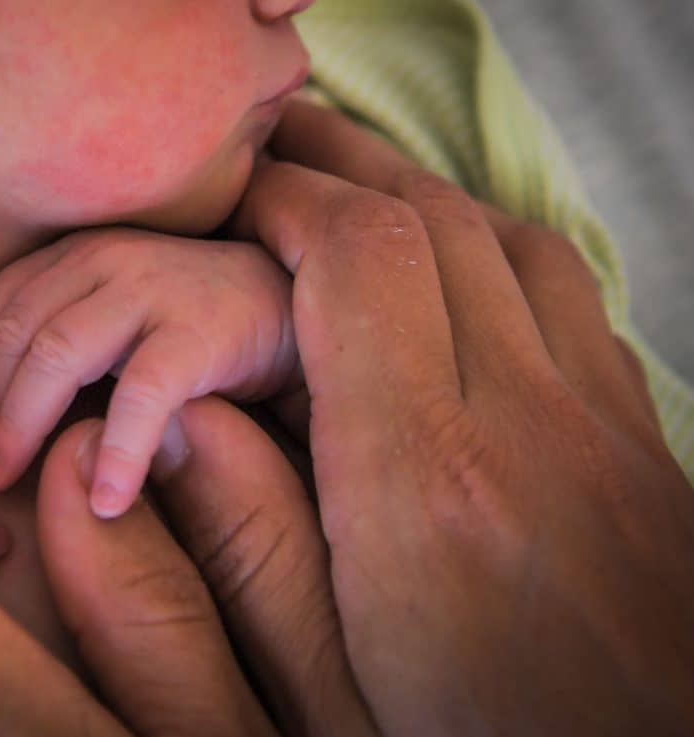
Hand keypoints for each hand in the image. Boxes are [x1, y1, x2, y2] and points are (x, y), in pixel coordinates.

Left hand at [0, 227, 297, 517]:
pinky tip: (104, 500)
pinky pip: (142, 395)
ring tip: (8, 482)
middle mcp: (104, 260)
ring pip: (59, 354)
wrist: (292, 301)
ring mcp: (150, 289)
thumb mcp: (116, 311)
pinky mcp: (197, 331)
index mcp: (77, 255)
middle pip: (18, 333)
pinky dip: (116, 450)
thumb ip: (64, 335)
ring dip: (23, 424)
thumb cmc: (191, 320)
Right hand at [232, 98, 693, 734]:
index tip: (232, 197)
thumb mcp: (325, 695)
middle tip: (273, 144)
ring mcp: (608, 435)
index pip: (361, 262)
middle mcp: (530, 431)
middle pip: (437, 225)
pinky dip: (499, 254)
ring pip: (515, 246)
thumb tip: (178, 426)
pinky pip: (575, 302)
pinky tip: (457, 274)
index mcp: (427, 488)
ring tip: (350, 185)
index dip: (288, 202)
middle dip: (342, 166)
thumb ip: (248, 551)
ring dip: (422, 199)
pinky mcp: (647, 456)